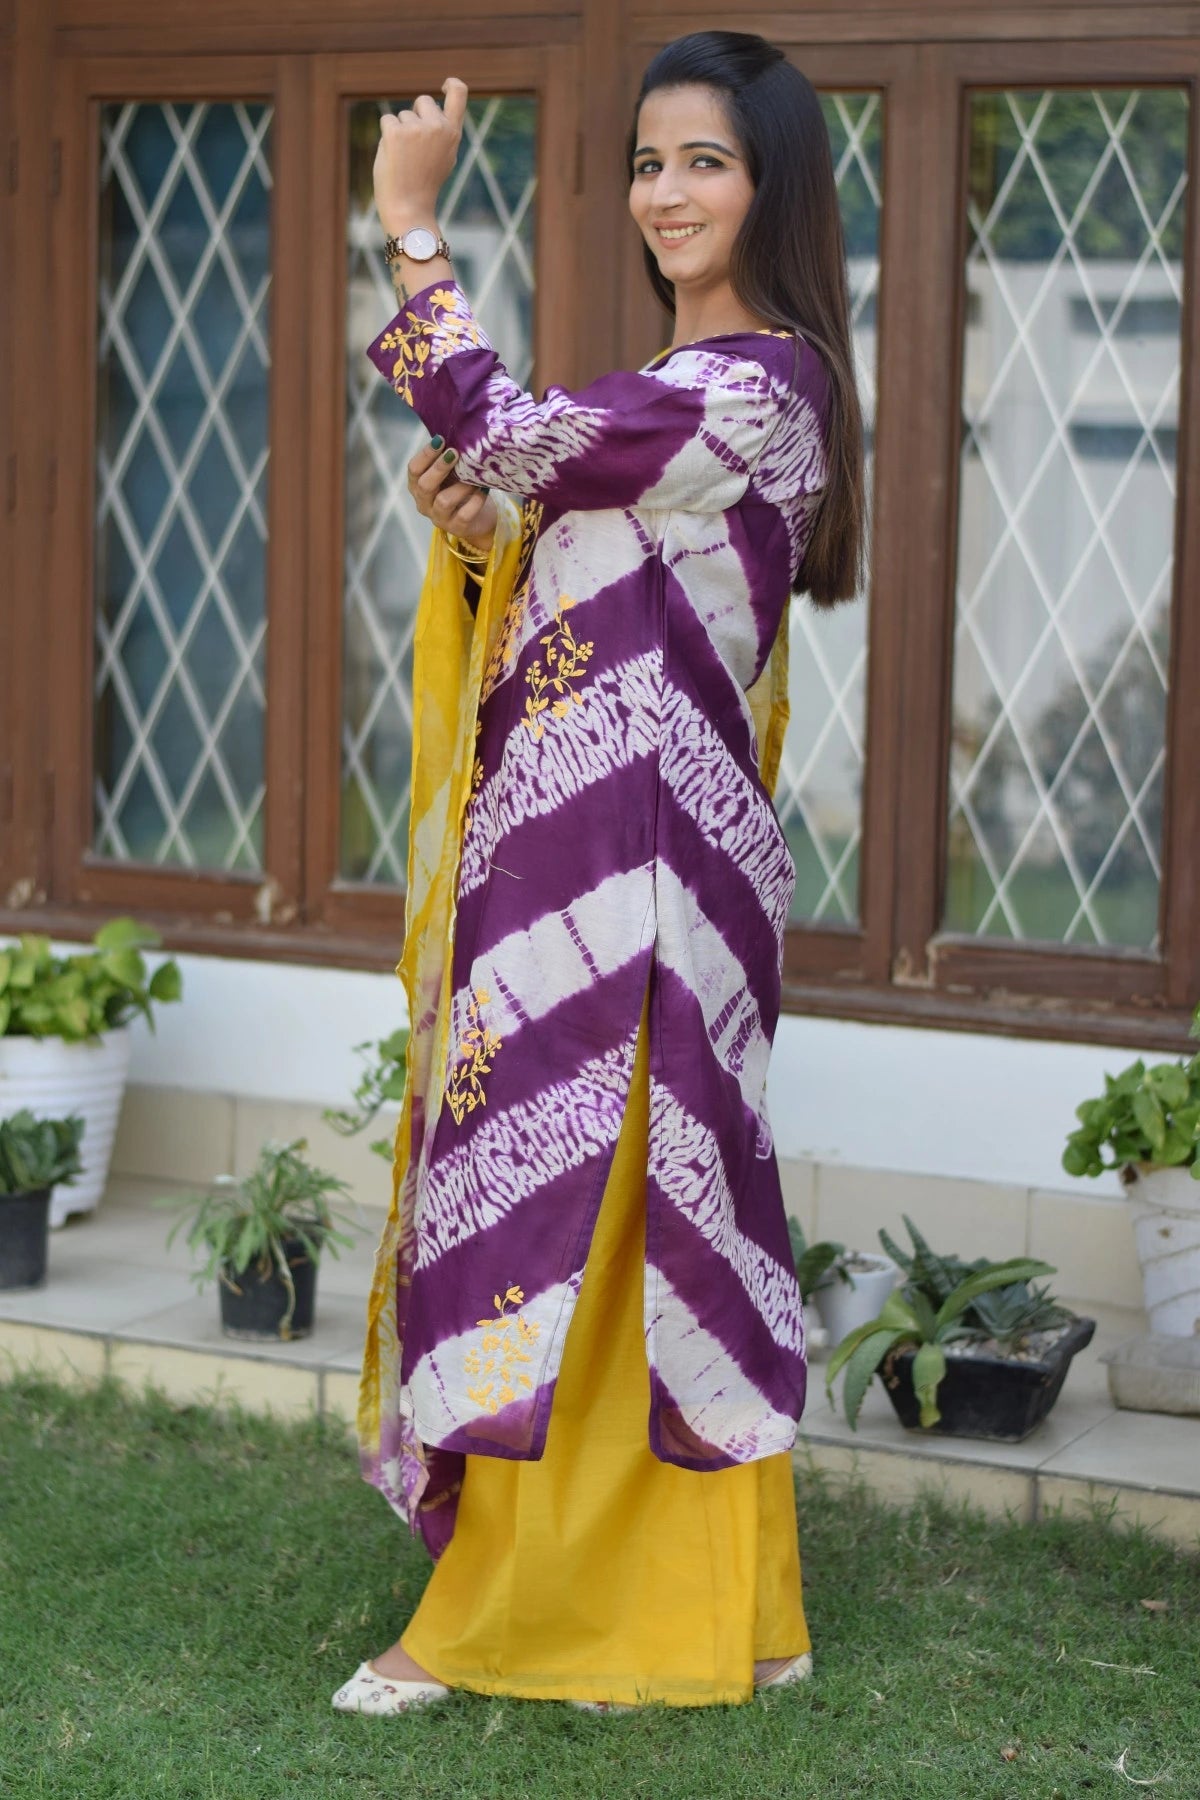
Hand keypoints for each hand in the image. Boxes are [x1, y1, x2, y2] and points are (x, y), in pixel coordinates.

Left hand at [374, 78, 467, 234]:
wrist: (409, 208)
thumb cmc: (424, 185)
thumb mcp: (443, 157)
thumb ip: (441, 132)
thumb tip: (431, 107)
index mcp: (453, 133)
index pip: (459, 94)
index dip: (451, 83)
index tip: (444, 84)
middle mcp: (438, 127)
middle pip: (423, 101)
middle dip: (415, 116)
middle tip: (414, 146)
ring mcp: (417, 129)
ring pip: (403, 115)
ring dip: (400, 132)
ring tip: (405, 159)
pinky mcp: (395, 133)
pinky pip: (387, 121)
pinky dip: (386, 137)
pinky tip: (393, 156)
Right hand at [408, 442, 496, 552]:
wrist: (477, 517)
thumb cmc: (460, 487)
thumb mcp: (450, 472)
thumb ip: (447, 457)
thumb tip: (455, 433)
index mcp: (417, 485)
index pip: (413, 469)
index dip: (425, 454)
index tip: (441, 439)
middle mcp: (424, 503)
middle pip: (424, 485)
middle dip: (439, 468)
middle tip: (454, 453)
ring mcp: (439, 518)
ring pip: (444, 501)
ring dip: (460, 486)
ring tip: (473, 476)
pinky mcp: (457, 528)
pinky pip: (465, 513)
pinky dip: (475, 500)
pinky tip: (483, 490)